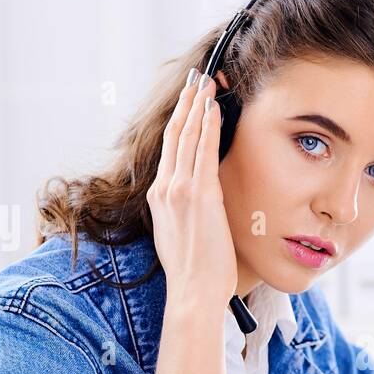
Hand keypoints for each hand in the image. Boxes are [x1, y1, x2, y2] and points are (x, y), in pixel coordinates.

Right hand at [146, 70, 236, 303]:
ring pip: (187, 137)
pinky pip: (203, 151)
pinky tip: (213, 108)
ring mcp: (179, 190)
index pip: (170, 151)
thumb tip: (200, 203)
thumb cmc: (195, 274)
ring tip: (205, 83)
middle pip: (174, 136)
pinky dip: (208, 126)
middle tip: (195, 80)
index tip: (188, 103)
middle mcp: (165, 189)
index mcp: (160, 198)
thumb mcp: (182, 236)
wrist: (193, 292)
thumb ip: (187, 213)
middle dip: (186, 105)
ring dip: (197, 107)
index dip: (179, 123)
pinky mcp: (198, 195)